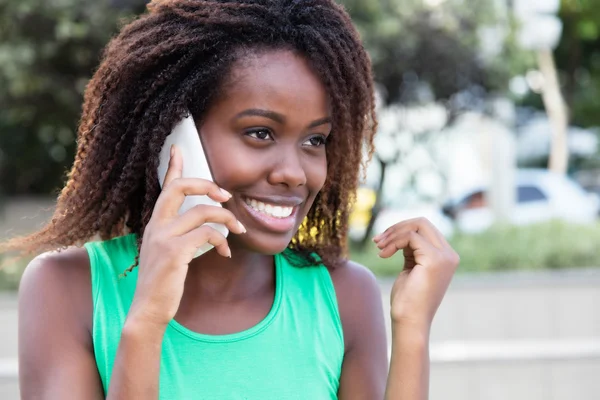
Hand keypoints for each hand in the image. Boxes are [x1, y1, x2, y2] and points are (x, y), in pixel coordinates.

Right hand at [128, 145, 245, 327]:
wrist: (148, 310)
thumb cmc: (162, 283)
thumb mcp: (168, 254)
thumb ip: (182, 237)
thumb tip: (209, 228)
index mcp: (155, 224)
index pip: (164, 188)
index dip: (173, 167)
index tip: (179, 148)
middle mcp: (156, 226)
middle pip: (180, 188)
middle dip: (207, 184)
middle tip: (225, 194)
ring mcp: (163, 237)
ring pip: (202, 211)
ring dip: (227, 219)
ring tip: (239, 231)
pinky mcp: (174, 251)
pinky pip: (206, 234)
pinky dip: (221, 240)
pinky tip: (224, 252)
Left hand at [373, 218, 458, 332]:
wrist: (409, 323)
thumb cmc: (407, 301)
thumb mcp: (411, 268)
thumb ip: (413, 250)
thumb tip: (404, 231)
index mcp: (445, 257)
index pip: (424, 229)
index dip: (401, 230)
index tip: (382, 242)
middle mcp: (449, 255)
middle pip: (422, 223)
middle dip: (396, 228)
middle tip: (377, 241)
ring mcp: (444, 257)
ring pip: (416, 226)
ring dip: (392, 234)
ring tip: (378, 247)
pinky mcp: (434, 260)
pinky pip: (410, 236)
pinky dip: (393, 242)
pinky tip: (383, 255)